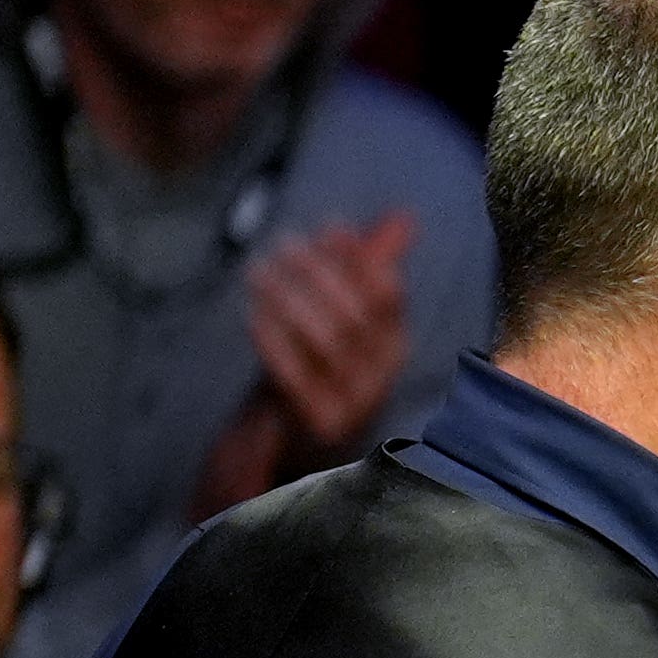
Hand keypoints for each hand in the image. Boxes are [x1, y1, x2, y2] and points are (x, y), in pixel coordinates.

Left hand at [202, 215, 415, 510]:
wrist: (286, 441)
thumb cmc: (315, 366)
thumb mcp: (344, 315)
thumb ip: (372, 266)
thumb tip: (406, 217)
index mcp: (395, 349)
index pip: (389, 296)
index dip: (361, 258)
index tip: (330, 225)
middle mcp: (382, 377)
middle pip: (356, 316)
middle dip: (320, 273)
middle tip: (283, 242)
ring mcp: (352, 404)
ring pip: (326, 342)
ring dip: (290, 299)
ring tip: (259, 269)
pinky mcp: (316, 424)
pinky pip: (295, 374)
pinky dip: (273, 339)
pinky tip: (252, 312)